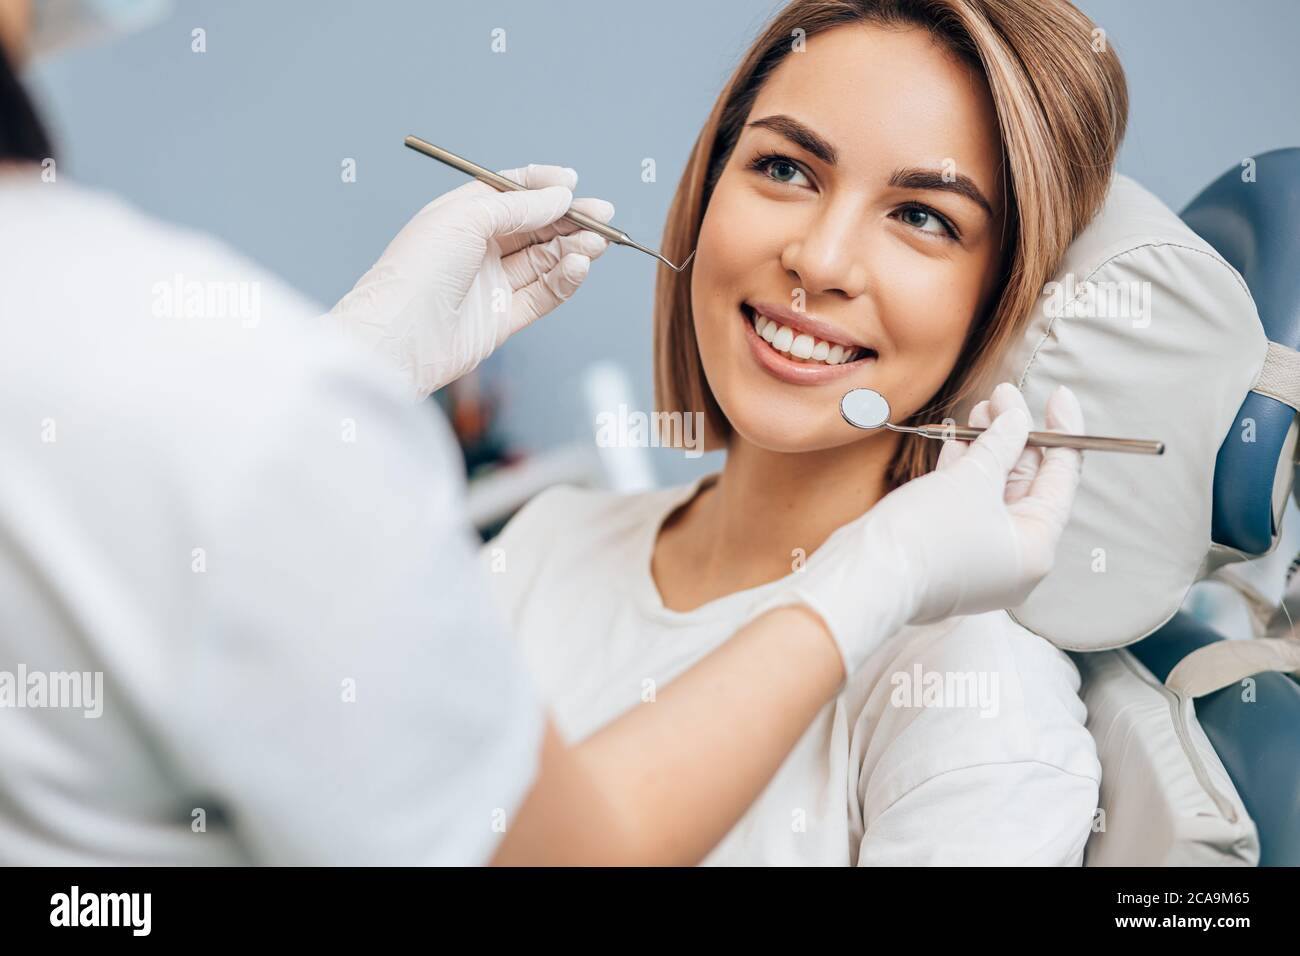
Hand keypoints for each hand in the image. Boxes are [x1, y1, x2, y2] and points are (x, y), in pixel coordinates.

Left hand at [328, 164, 613, 398]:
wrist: (398, 337)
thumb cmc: (416, 271)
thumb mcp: (466, 218)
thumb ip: (518, 206)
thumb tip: (560, 196)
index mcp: (462, 216)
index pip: (511, 193)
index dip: (544, 186)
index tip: (573, 182)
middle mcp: (478, 248)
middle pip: (536, 227)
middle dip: (570, 219)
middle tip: (603, 215)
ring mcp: (492, 284)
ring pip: (545, 260)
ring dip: (574, 248)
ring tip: (597, 242)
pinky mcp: (504, 318)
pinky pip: (544, 294)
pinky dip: (565, 279)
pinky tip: (579, 266)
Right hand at [760, 382, 1084, 674]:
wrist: (867, 576)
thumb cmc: (926, 535)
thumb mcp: (973, 477)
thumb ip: (1002, 441)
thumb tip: (1016, 415)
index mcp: (1036, 547)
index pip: (1061, 478)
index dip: (1062, 430)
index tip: (1058, 394)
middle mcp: (1015, 559)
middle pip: (1026, 484)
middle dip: (1014, 436)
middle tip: (1001, 397)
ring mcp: (981, 559)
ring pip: (993, 493)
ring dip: (987, 449)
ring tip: (979, 410)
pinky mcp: (951, 555)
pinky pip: (968, 507)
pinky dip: (964, 475)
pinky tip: (957, 442)